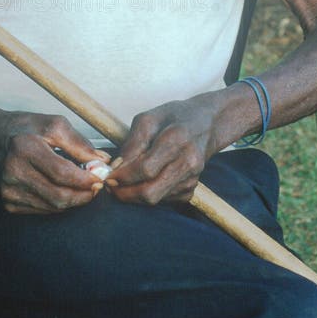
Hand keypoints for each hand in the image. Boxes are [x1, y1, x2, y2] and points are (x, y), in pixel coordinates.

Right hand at [0, 110, 110, 213]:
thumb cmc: (25, 128)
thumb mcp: (53, 124)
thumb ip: (79, 143)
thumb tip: (103, 162)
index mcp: (25, 148)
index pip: (62, 173)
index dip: (85, 179)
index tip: (100, 177)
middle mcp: (14, 172)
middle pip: (58, 196)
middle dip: (84, 195)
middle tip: (96, 187)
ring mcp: (9, 191)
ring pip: (53, 207)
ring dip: (74, 200)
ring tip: (83, 187)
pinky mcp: (8, 203)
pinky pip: (42, 210)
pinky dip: (58, 204)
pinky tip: (63, 190)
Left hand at [106, 95, 222, 205]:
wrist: (207, 123)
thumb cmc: (174, 117)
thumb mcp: (148, 119)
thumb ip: (132, 143)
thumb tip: (117, 167)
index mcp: (177, 139)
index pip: (145, 168)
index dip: (123, 176)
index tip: (108, 176)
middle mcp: (188, 161)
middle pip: (151, 192)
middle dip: (125, 193)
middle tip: (111, 187)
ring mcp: (193, 177)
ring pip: (156, 199)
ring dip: (135, 195)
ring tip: (125, 182)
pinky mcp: (193, 188)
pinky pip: (165, 200)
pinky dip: (150, 194)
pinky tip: (146, 181)